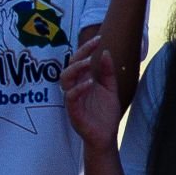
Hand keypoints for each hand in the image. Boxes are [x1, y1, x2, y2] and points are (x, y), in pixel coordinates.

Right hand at [63, 36, 121, 152]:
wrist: (106, 136)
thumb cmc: (105, 113)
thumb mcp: (110, 89)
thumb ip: (107, 72)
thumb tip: (105, 52)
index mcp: (82, 80)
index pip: (80, 60)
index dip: (87, 49)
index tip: (99, 39)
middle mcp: (75, 87)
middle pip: (70, 65)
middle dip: (80, 54)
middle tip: (93, 46)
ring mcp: (72, 98)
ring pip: (65, 79)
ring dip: (76, 69)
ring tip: (88, 63)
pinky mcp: (73, 111)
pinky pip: (71, 97)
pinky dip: (79, 88)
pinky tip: (89, 83)